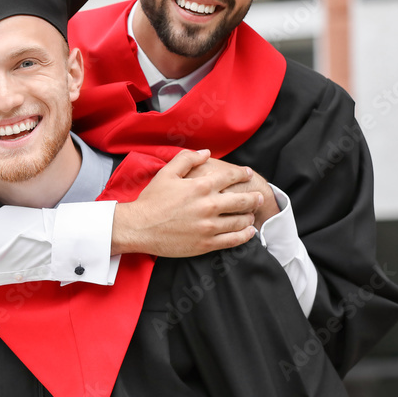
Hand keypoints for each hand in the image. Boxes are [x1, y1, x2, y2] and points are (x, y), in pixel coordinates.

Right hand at [111, 149, 262, 257]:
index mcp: (200, 186)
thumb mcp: (166, 173)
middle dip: (254, 198)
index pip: (230, 178)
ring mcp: (209, 226)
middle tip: (259, 197)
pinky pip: (233, 240)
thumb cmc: (151, 200)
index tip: (247, 175)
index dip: (241, 175)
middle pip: (242, 200)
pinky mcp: (206, 243)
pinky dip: (244, 235)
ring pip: (240, 221)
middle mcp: (208, 206)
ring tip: (251, 214)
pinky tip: (248, 232)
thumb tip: (206, 152)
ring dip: (249, 216)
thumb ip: (187, 159)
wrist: (139, 227)